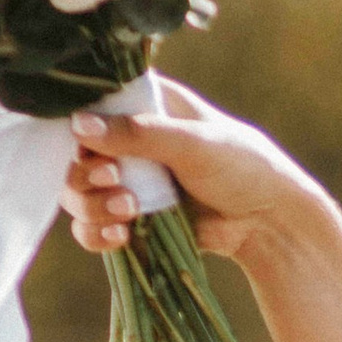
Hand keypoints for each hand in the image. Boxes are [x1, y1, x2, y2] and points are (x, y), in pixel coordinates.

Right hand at [60, 77, 323, 268]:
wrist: (267, 222)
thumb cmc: (240, 166)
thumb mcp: (191, 143)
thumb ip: (138, 134)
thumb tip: (79, 124)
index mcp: (145, 104)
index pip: (89, 106)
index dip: (79, 127)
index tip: (92, 145)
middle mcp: (129, 140)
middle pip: (74, 156)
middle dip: (85, 174)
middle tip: (114, 180)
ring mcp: (128, 181)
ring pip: (78, 194)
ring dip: (92, 206)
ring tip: (128, 211)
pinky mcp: (131, 219)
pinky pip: (91, 229)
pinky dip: (96, 235)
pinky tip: (121, 237)